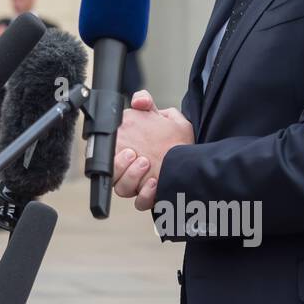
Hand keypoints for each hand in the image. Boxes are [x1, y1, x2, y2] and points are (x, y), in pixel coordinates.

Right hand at [112, 90, 193, 210]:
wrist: (197, 160)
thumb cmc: (179, 140)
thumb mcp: (168, 117)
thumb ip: (148, 102)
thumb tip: (138, 100)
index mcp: (127, 148)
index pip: (106, 153)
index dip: (110, 153)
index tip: (127, 147)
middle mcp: (129, 167)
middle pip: (110, 174)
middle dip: (120, 166)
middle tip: (137, 156)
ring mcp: (137, 184)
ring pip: (121, 189)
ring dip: (131, 178)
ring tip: (146, 165)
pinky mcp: (148, 198)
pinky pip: (139, 203)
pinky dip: (145, 196)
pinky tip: (154, 184)